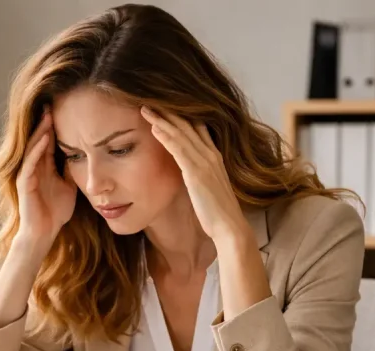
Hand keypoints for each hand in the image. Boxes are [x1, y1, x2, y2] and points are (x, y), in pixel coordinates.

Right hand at [14, 107, 77, 256]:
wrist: (45, 233)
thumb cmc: (56, 212)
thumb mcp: (70, 186)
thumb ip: (73, 171)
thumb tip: (86, 156)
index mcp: (44, 167)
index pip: (49, 141)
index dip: (55, 126)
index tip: (64, 109)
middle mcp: (34, 167)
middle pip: (39, 139)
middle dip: (45, 122)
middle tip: (52, 103)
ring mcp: (28, 174)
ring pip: (33, 148)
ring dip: (40, 132)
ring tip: (48, 116)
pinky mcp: (25, 184)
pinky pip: (30, 163)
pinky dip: (37, 150)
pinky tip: (45, 139)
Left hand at [141, 106, 251, 243]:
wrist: (229, 226)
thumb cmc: (217, 212)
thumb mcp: (209, 187)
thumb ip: (200, 175)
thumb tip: (188, 172)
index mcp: (214, 156)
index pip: (197, 128)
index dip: (180, 116)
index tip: (164, 107)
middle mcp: (211, 154)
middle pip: (188, 125)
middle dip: (168, 111)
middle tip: (150, 100)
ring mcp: (204, 162)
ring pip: (181, 133)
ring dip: (162, 119)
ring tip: (146, 108)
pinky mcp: (196, 173)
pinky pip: (178, 149)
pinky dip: (166, 136)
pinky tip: (154, 128)